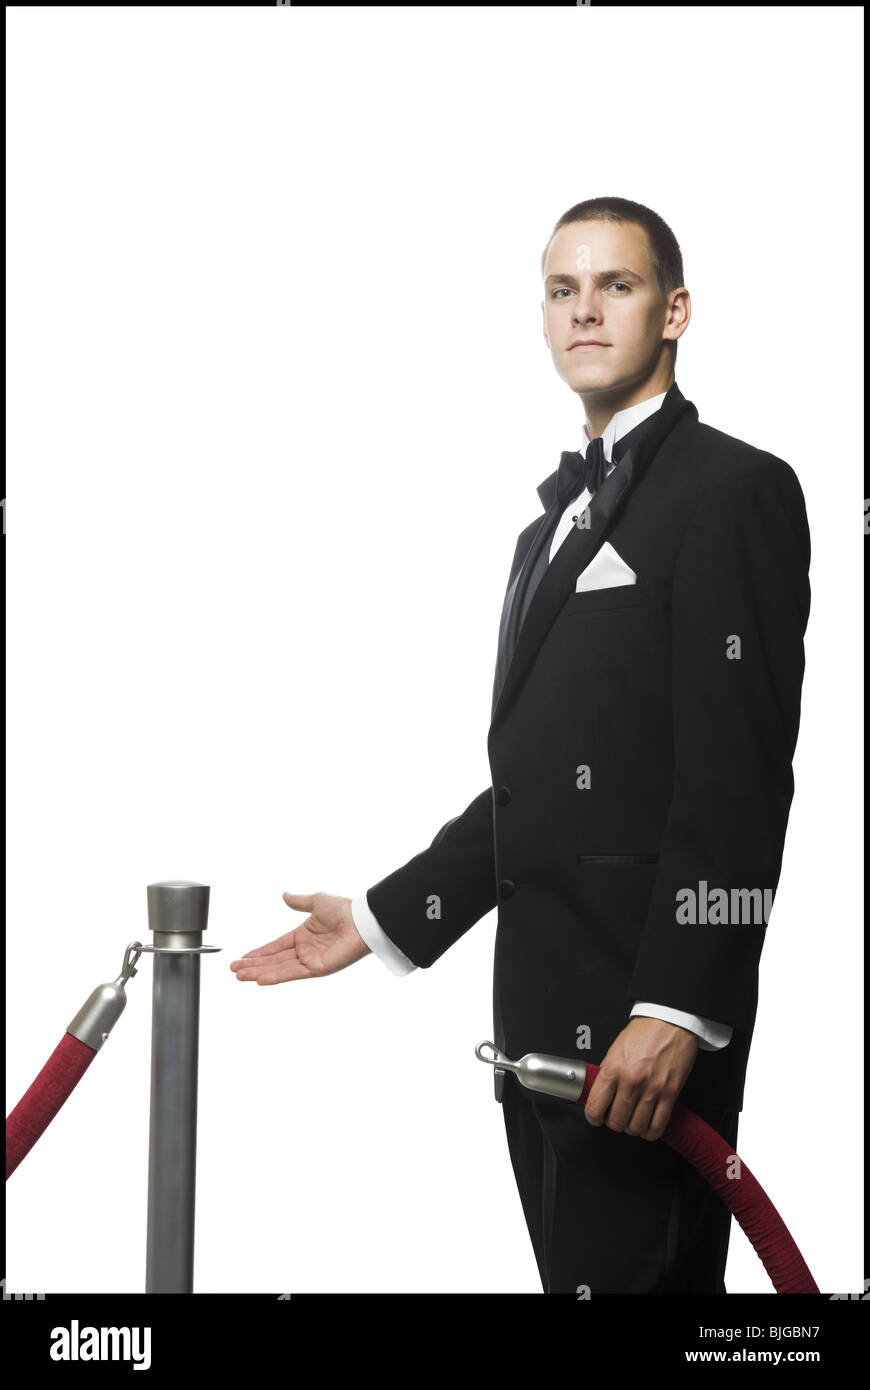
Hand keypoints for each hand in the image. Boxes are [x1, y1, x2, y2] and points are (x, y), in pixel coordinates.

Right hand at [229, 892, 370, 984]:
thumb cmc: (343, 909)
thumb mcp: (316, 901)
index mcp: (303, 935)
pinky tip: (260, 979)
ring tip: (240, 976)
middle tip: (234, 970)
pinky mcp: (317, 968)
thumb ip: (298, 901)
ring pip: (278, 968)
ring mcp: (310, 960)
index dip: (258, 952)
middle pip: (273, 960)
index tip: (242, 958)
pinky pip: (292, 973)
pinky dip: (276, 977)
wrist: (361, 920)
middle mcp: (304, 949)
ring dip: (258, 972)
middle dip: (253, 965)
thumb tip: (284, 895)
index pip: (275, 946)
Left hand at [583, 1016, 698, 1140]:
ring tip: (632, 1120)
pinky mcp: (670, 1094)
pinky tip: (647, 1126)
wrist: (669, 1021)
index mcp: (613, 1068)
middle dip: (614, 1123)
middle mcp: (631, 1081)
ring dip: (632, 1128)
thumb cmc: (644, 1032)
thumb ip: (608, 1073)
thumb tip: (600, 1094)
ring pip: (636, 1127)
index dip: (593, 1118)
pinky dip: (650, 1132)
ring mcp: (652, 1089)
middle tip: (616, 1116)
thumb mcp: (615, 1048)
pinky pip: (658, 1125)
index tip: (596, 1118)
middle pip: (616, 1121)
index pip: (595, 1106)